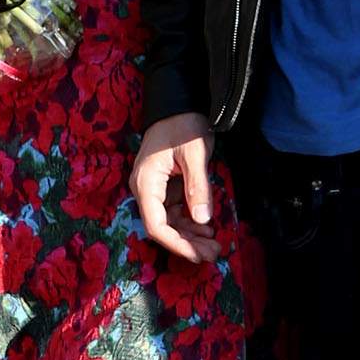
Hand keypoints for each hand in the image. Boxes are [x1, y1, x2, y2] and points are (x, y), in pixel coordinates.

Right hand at [131, 111, 219, 264]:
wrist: (177, 104)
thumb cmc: (183, 124)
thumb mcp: (195, 153)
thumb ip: (198, 186)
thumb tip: (202, 220)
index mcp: (146, 183)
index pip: (156, 224)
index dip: (176, 243)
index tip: (197, 254)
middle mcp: (145, 189)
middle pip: (163, 227)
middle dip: (187, 243)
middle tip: (213, 253)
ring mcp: (154, 189)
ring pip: (170, 222)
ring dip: (190, 236)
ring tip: (214, 245)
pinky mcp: (165, 187)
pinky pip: (175, 212)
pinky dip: (190, 222)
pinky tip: (206, 228)